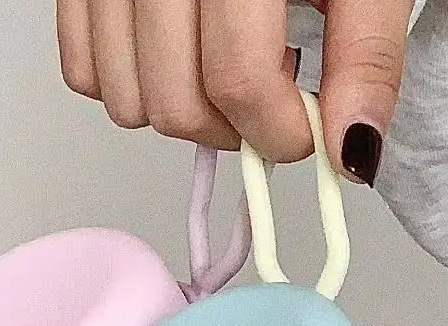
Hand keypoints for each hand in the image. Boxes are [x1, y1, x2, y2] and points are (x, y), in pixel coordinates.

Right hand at [56, 0, 413, 184]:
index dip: (280, 132)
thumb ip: (363, 54)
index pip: (238, 81)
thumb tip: (353, 147)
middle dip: (234, 131)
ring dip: (185, 115)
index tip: (306, 132)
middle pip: (176, 105)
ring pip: (126, 102)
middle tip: (272, 103)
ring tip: (227, 69)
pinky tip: (180, 58)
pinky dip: (133, 87)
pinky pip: (84, 71)